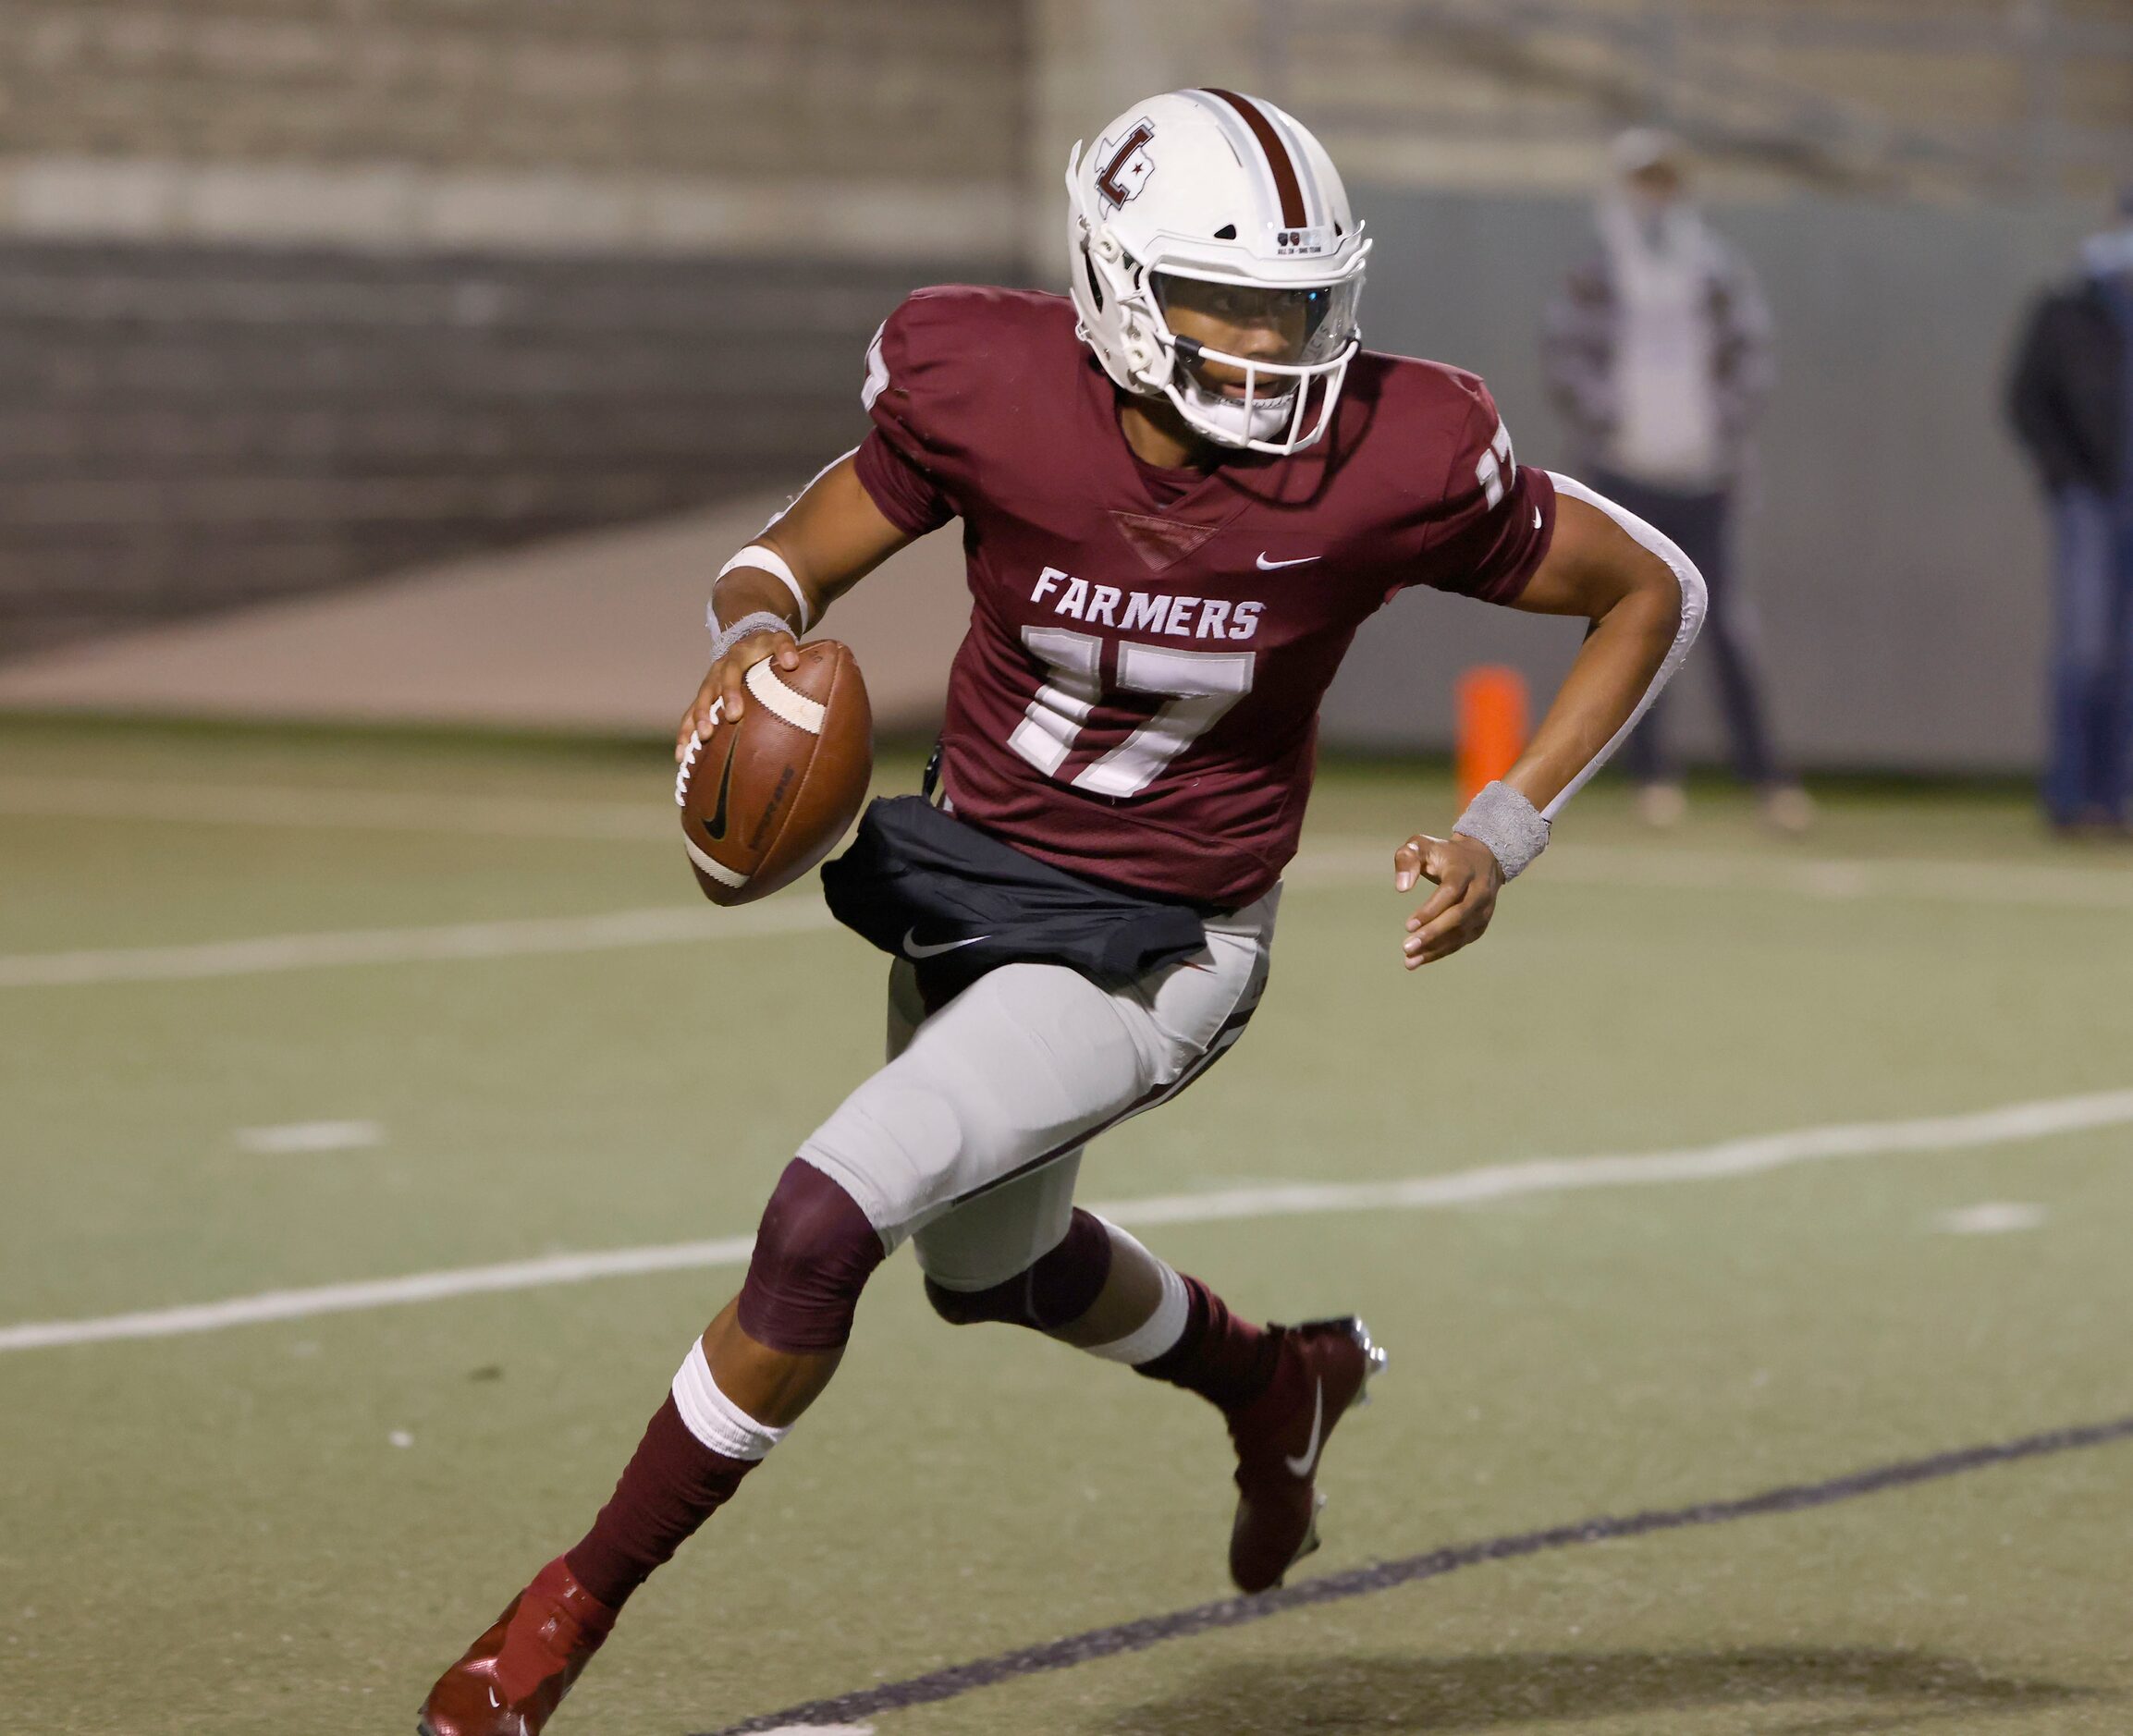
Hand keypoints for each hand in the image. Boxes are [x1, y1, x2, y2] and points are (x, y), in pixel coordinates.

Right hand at [675, 630, 799, 760]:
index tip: (734, 714)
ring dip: (690, 728)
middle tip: (707, 734)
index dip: (730, 693)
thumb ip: (785, 647)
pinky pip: (690, 716)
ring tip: (687, 752)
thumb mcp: (778, 640)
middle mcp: (717, 673)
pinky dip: (685, 735)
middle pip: (706, 693)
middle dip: (704, 714)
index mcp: (734, 659)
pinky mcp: (704, 699)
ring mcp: (708, 686)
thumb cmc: (767, 647)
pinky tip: (681, 756)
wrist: (750, 642)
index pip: (730, 675)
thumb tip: (791, 662)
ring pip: (694, 707)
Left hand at [1393, 832, 1503, 969]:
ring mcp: (1483, 909)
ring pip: (1461, 933)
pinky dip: (1441, 951)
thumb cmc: (1443, 853)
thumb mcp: (1422, 845)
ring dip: (1435, 948)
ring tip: (1409, 960)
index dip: (1431, 910)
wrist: (1482, 858)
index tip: (1408, 925)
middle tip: (1407, 947)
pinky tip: (1420, 959)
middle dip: (1433, 934)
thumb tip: (1401, 888)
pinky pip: (1462, 941)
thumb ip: (1407, 858)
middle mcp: (1479, 891)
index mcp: (1464, 870)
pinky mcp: (1481, 923)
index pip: (1450, 891)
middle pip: (1458, 916)